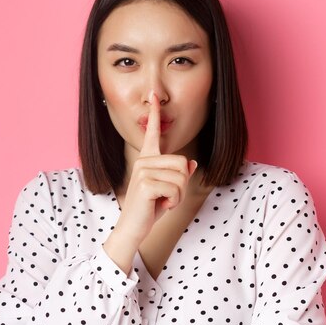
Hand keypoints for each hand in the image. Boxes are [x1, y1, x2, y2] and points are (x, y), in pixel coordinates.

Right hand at [104, 91, 197, 270]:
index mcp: (148, 158)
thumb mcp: (169, 191)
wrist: (133, 228)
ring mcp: (143, 170)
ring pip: (180, 177)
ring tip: (161, 202)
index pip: (153, 132)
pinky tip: (159, 206)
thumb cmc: (150, 209)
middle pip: (182, 162)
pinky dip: (173, 202)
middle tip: (166, 196)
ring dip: (177, 195)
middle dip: (181, 184)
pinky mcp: (145, 183)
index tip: (154, 96)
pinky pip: (175, 189)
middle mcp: (144, 160)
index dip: (155, 114)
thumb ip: (179, 176)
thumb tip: (192, 164)